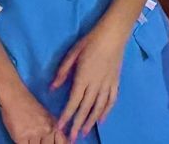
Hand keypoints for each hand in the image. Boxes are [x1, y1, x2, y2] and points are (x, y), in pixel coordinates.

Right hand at [0, 86, 63, 143]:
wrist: (15, 96)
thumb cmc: (29, 105)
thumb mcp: (47, 116)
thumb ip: (54, 130)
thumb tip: (66, 142)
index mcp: (54, 125)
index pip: (62, 142)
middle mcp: (46, 129)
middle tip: (37, 138)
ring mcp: (33, 133)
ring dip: (32, 143)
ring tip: (29, 135)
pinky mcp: (20, 136)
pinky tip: (21, 138)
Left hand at [50, 21, 128, 141]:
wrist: (113, 35)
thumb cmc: (90, 41)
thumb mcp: (72, 54)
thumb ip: (62, 72)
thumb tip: (52, 87)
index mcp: (83, 77)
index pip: (73, 101)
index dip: (66, 116)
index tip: (60, 126)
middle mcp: (95, 84)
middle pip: (85, 108)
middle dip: (77, 124)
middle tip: (72, 137)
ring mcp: (107, 84)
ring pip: (99, 107)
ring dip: (91, 121)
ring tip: (85, 132)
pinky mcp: (115, 82)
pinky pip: (111, 100)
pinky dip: (107, 111)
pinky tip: (102, 119)